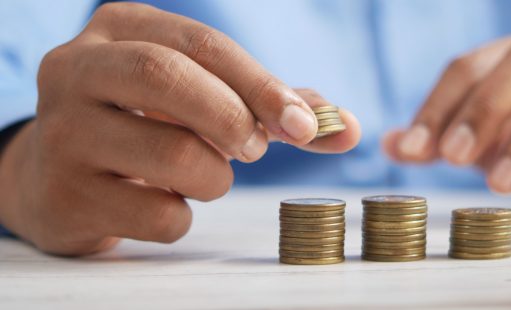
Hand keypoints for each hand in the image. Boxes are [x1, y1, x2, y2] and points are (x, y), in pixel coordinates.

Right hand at [0, 3, 359, 255]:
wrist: (58, 174)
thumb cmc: (147, 124)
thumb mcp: (200, 95)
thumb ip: (272, 106)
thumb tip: (347, 127)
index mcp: (120, 29)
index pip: (202, 44)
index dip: (262, 85)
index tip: (306, 125)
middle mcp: (78, 69)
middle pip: (168, 78)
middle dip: (233, 118)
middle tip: (256, 148)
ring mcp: (62, 133)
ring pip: (172, 156)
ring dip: (214, 177)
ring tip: (204, 175)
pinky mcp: (63, 195)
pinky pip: (157, 215)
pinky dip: (183, 216)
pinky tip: (163, 202)